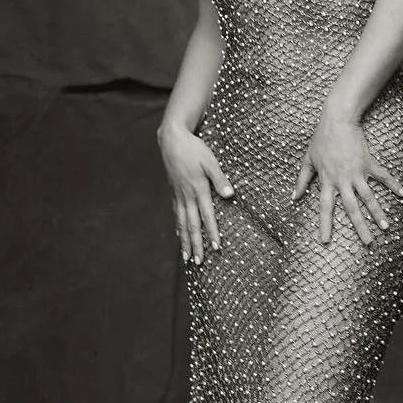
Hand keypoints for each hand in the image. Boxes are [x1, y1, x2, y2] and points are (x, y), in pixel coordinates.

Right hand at [158, 120, 234, 262]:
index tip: (216, 248)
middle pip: (192, 225)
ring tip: (186, 257)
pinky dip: (178, 226)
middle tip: (198, 262)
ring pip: (182, 223)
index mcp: (198, 189)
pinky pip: (176, 213)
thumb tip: (230, 195)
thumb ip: (219, 179)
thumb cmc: (194, 148)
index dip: (212, 233)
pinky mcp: (174, 191)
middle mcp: (187, 195)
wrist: (172, 139)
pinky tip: (179, 235)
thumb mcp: (210, 161)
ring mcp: (178, 195)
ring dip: (185, 241)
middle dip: (196, 245)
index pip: (207, 216)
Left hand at [290, 112, 402, 245]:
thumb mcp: (308, 160)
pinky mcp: (369, 163)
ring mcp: (357, 173)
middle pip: (352, 209)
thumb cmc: (321, 139)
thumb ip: (301, 180)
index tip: (325, 241)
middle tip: (368, 243)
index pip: (325, 208)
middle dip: (360, 228)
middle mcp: (343, 181)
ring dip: (377, 213)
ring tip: (386, 227)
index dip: (325, 225)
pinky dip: (393, 184)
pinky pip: (382, 176)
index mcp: (327, 182)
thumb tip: (293, 197)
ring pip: (368, 197)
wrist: (338, 120)